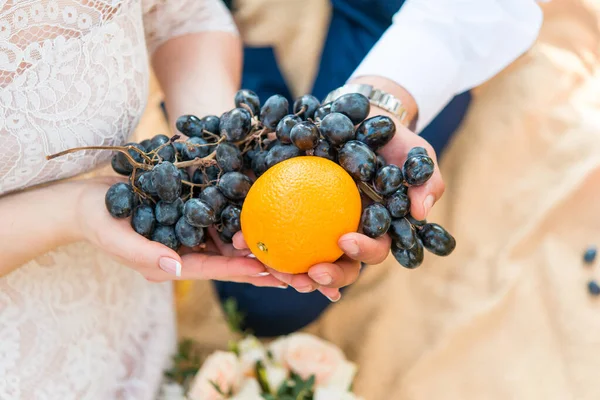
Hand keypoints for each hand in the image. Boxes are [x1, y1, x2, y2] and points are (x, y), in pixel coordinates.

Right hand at [74, 177, 283, 286]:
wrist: (87, 198)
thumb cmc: (97, 221)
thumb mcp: (116, 239)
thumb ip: (146, 256)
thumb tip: (177, 269)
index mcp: (171, 263)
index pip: (213, 269)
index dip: (240, 269)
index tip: (268, 269)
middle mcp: (185, 250)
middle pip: (228, 257)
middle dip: (258, 260)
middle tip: (290, 262)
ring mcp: (189, 231)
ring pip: (228, 236)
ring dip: (254, 235)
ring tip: (285, 236)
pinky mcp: (190, 211)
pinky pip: (218, 214)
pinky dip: (238, 211)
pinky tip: (260, 204)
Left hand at [228, 77, 444, 299]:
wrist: (361, 116)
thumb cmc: (393, 140)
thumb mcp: (416, 154)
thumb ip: (424, 180)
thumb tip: (421, 211)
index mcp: (375, 229)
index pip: (372, 251)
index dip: (362, 254)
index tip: (346, 240)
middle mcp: (346, 232)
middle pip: (336, 264)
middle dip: (324, 275)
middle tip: (310, 273)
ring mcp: (317, 224)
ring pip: (301, 254)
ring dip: (286, 267)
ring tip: (268, 266)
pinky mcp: (290, 209)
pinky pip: (274, 226)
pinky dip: (259, 235)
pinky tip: (243, 239)